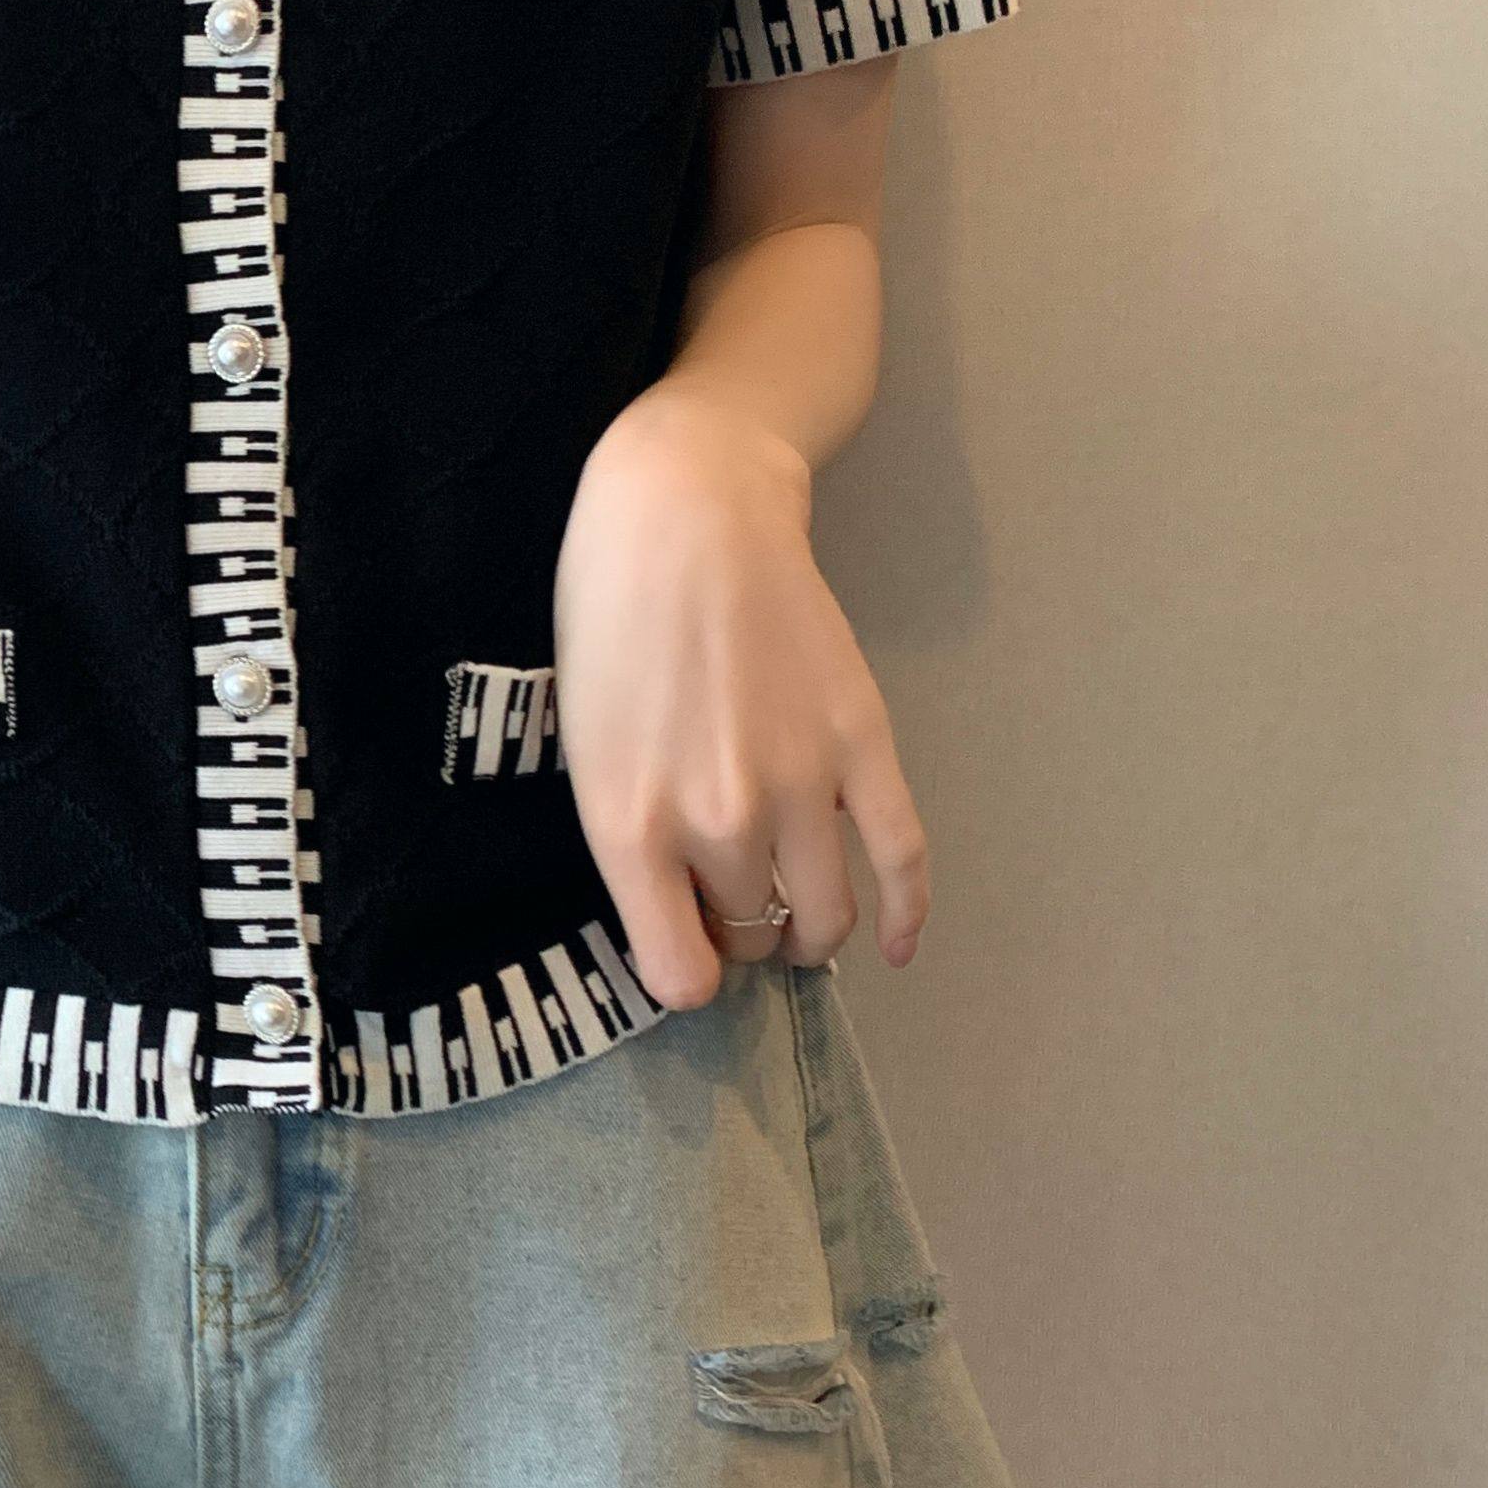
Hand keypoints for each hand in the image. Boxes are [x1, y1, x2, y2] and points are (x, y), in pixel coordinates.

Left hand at [552, 386, 929, 1009]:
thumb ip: (626, 840)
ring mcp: (800, 782)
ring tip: (798, 923)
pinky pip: (902, 857)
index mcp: (628, 825)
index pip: (680, 973)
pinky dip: (906, 915)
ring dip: (811, 932)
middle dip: (739, 930)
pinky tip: (895, 946)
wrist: (685, 514)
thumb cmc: (608, 618)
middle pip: (749, 934)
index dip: (686, 972)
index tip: (686, 950)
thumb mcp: (581, 745)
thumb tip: (680, 921)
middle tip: (731, 902)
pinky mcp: (863, 741)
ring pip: (823, 915)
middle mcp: (718, 818)